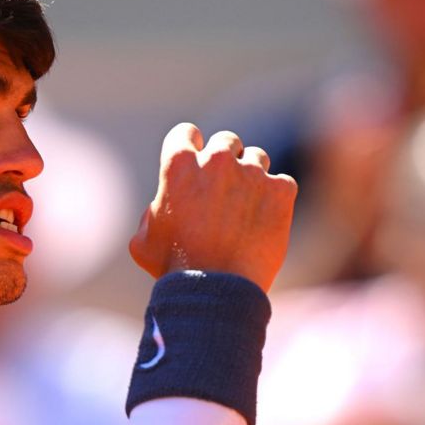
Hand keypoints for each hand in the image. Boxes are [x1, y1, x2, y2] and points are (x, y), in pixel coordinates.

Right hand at [129, 123, 296, 290]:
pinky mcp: (281, 190)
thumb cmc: (175, 270)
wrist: (217, 291)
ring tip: (246, 209)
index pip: (186, 132)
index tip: (196, 160)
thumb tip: (159, 210)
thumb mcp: (142, 242)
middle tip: (225, 190)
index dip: (191, 146)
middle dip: (225, 160)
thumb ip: (150, 215)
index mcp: (178, 164)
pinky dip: (276, 199)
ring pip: (256, 158)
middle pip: (226, 141)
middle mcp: (216, 160)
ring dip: (252, 177)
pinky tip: (265, 222)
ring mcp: (252, 173)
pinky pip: (283, 183)